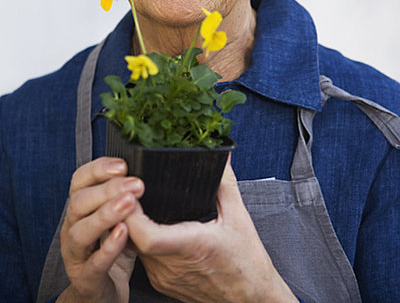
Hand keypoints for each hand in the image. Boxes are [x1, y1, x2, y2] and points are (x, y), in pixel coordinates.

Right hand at [58, 157, 143, 302]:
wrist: (102, 291)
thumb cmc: (111, 247)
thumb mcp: (116, 216)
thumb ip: (123, 195)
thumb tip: (144, 170)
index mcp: (79, 209)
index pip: (79, 181)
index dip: (98, 169)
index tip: (122, 165)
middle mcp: (72, 228)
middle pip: (79, 202)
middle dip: (108, 190)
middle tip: (136, 184)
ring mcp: (76, 254)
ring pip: (81, 231)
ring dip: (105, 215)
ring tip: (129, 204)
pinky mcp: (86, 279)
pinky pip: (94, 263)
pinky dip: (108, 248)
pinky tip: (123, 233)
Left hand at [125, 158, 296, 302]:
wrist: (250, 300)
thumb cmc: (246, 264)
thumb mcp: (239, 216)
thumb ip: (225, 182)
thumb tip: (221, 156)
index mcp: (191, 247)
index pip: (147, 235)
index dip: (131, 212)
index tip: (131, 189)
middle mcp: (171, 266)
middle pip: (132, 236)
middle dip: (125, 208)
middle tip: (127, 184)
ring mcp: (163, 277)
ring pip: (133, 245)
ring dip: (130, 222)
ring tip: (132, 198)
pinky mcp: (161, 283)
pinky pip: (141, 255)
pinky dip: (139, 236)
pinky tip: (146, 222)